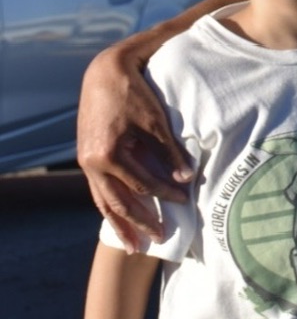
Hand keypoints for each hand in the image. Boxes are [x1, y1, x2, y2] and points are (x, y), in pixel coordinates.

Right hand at [77, 43, 190, 250]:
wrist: (104, 72)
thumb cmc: (135, 92)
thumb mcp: (155, 120)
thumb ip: (169, 151)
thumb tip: (187, 179)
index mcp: (109, 154)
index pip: (142, 184)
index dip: (165, 194)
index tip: (185, 201)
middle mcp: (92, 163)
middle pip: (119, 202)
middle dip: (139, 222)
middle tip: (159, 239)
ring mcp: (86, 162)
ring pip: (104, 201)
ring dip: (119, 224)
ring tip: (133, 245)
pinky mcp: (87, 158)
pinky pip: (98, 190)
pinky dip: (109, 207)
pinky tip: (118, 219)